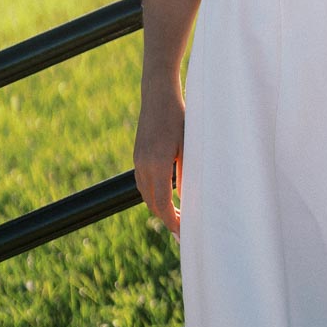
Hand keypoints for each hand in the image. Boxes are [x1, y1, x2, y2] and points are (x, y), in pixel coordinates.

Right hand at [134, 83, 184, 237]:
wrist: (158, 94)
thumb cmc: (180, 116)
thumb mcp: (188, 144)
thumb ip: (187, 173)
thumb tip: (187, 198)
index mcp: (157, 164)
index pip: (162, 204)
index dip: (172, 221)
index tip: (184, 232)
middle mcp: (143, 166)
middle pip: (152, 203)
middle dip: (167, 218)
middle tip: (184, 228)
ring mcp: (138, 161)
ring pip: (145, 194)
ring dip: (159, 207)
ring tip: (177, 214)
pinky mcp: (137, 156)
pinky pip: (143, 183)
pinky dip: (153, 194)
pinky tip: (166, 194)